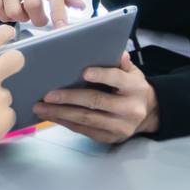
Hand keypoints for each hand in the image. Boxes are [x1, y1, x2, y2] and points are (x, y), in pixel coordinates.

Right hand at [0, 0, 85, 26]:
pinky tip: (10, 12)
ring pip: (12, 8)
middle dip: (39, 19)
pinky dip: (4, 16)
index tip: (61, 26)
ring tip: (24, 14)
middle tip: (41, 20)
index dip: (58, 11)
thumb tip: (78, 6)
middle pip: (32, 3)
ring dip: (21, 18)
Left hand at [33, 52, 158, 144]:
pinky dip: (66, 122)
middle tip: (47, 95)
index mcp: (135, 88)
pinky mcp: (110, 138)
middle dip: (69, 98)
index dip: (101, 75)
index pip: (117, 79)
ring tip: (41, 107)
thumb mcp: (133, 72)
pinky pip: (84, 130)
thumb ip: (121, 63)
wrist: (149, 114)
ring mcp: (120, 126)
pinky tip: (52, 116)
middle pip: (96, 102)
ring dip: (61, 113)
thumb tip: (117, 52)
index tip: (84, 72)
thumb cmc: (133, 88)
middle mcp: (130, 109)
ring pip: (86, 119)